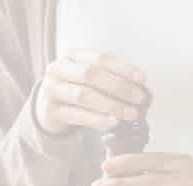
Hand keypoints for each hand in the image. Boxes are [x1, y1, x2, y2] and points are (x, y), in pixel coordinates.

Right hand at [34, 49, 148, 134]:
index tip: (143, 78)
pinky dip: (98, 119)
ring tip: (132, 114)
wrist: (47, 109)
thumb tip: (146, 89)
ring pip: (84, 95)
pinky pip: (77, 115)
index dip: (123, 67)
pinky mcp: (51, 112)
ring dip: (112, 105)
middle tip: (140, 98)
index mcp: (70, 56)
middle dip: (119, 86)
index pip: (100, 57)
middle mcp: (58, 69)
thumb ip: (114, 80)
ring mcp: (52, 90)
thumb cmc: (75, 90)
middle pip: (91, 74)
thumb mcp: (90, 80)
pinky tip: (114, 122)